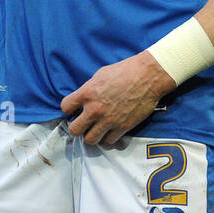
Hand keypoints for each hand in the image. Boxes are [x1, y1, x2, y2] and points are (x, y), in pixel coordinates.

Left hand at [60, 51, 175, 145]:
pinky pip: (109, 141)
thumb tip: (83, 99)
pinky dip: (108, 137)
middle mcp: (95, 109)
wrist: (147, 76)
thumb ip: (89, 89)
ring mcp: (109, 120)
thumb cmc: (125, 71)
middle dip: (77, 127)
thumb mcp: (100, 75)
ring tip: (96, 129)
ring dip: (92, 135)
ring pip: (90, 140)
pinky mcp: (123, 127)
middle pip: (75, 130)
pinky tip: (110, 130)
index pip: (66, 107)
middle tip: (83, 123)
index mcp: (87, 93)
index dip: (68, 109)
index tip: (73, 109)